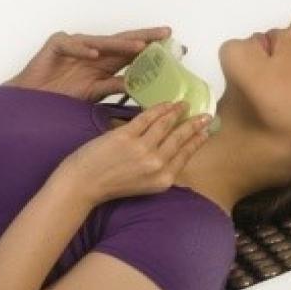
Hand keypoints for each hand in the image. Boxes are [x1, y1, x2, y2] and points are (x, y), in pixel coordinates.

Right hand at [5, 26, 174, 102]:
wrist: (32, 99)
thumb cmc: (61, 95)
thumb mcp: (94, 93)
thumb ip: (114, 87)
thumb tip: (139, 88)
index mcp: (104, 62)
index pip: (131, 53)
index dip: (150, 50)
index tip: (172, 48)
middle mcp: (93, 51)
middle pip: (122, 41)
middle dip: (144, 37)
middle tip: (165, 34)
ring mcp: (76, 45)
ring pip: (101, 42)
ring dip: (120, 44)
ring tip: (138, 47)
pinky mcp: (57, 44)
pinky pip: (72, 44)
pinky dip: (83, 48)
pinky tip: (94, 54)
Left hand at [57, 101, 211, 203]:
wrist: (84, 184)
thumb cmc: (112, 185)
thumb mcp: (144, 186)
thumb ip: (160, 171)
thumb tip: (174, 154)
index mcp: (163, 180)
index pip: (186, 155)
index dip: (198, 141)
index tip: (206, 131)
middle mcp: (156, 165)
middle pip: (180, 138)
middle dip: (195, 124)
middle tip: (205, 115)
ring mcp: (142, 149)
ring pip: (166, 124)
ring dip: (177, 111)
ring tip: (184, 104)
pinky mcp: (126, 136)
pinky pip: (148, 117)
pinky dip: (159, 108)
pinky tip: (166, 103)